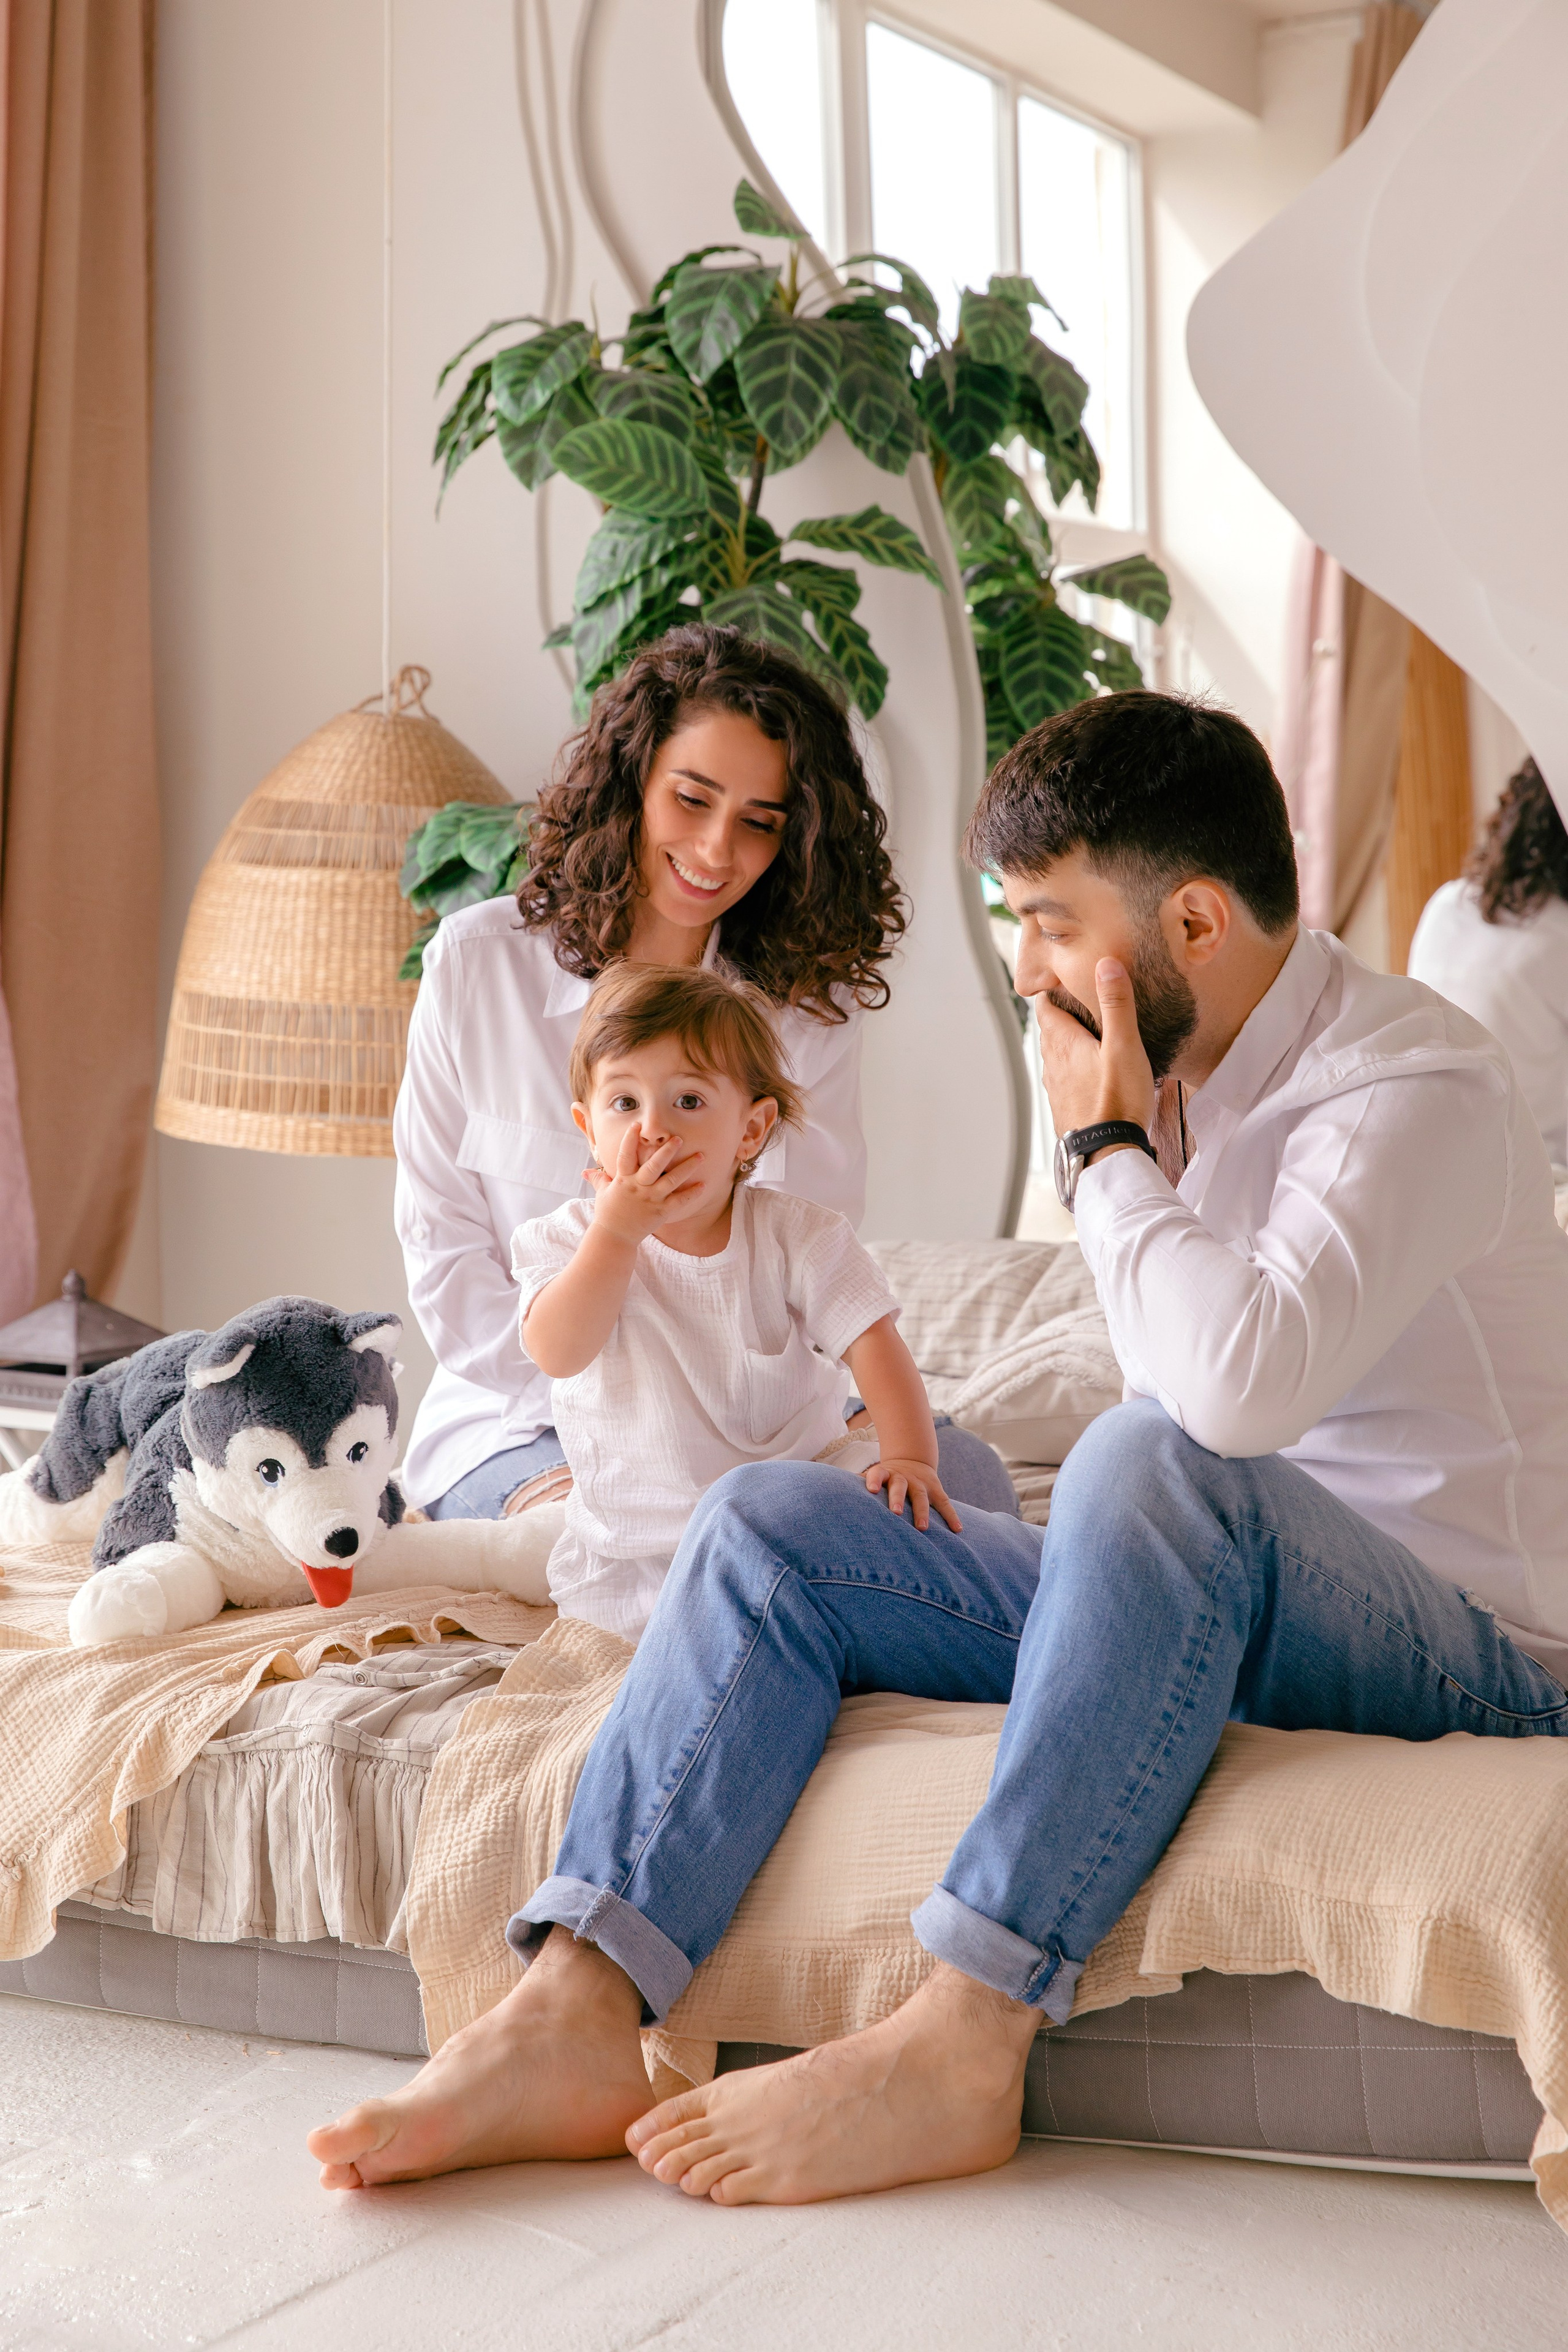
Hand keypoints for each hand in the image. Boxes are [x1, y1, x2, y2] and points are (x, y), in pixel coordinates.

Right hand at [586, 1123, 702, 1246]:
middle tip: (679, 1138)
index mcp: (623, 1180)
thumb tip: (586, 1171)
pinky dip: (691, 1193)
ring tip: (701, 1156)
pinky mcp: (661, 1212)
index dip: (630, 1140)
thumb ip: (598, 1179)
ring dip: (687, 1168)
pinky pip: (679, 1201)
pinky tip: (703, 1184)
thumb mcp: (602, 1193)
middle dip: (667, 1151)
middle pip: (654, 1166)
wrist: (615, 1237)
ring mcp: (650, 1200)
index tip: (637, 1125)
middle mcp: (638, 1188)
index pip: (625, 1156)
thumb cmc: (608, 1213)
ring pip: (671, 1180)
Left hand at [864, 1457, 962, 1533]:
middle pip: (900, 1486)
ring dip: (922, 1512)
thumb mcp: (873, 1475)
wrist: (912, 1459)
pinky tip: (957, 1530)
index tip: (869, 1490)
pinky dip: (951, 1516)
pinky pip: (945, 1503)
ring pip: (922, 1496)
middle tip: (894, 1513)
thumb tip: (831, 1493)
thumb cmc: (886, 1476)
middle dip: (897, 1499)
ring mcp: (921, 1482)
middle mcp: (904, 1477)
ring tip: (922, 1528)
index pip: (878, 1473)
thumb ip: (860, 1484)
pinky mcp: (936, 1489)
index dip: (873, 1480)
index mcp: (886, 1472)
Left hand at [1035, 957, 1155, 1144]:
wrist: (1107, 1153)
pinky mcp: (1065, 1109)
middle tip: (1080, 1003)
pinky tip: (1092, 1075)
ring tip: (1089, 1036)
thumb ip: (1116, 1004)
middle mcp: (1052, 1065)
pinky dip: (1074, 1070)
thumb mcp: (1123, 1045)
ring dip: (1068, 1044)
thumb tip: (1106, 964)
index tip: (1063, 980)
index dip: (1051, 992)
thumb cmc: (1116, 1100)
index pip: (1044, 1008)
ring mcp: (1056, 1089)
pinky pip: (1065, 1081)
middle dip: (1061, 1015)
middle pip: (1049, 1031)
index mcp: (1062, 1044)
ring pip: (1055, 1057)